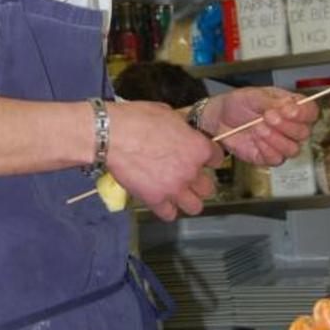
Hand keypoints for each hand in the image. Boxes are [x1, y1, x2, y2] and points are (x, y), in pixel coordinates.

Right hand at [107, 101, 224, 221]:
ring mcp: (174, 188)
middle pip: (209, 188)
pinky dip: (166, 209)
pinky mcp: (155, 199)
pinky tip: (160, 200)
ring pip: (195, 207)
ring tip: (177, 193)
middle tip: (188, 177)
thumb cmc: (138, 119)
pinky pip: (169, 214)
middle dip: (200, 183)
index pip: (217, 159)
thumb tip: (183, 130)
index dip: (208, 157)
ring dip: (188, 200)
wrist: (111, 135)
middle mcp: (191, 171)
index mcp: (198, 148)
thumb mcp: (168, 114)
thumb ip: (182, 128)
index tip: (200, 157)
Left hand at [199, 87, 316, 165]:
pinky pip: (276, 159)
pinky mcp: (268, 157)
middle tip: (267, 116)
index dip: (303, 113)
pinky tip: (255, 140)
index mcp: (290, 107)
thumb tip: (290, 105)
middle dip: (286, 126)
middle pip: (304, 133)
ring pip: (293, 149)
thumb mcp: (253, 96)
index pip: (310, 112)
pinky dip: (266, 149)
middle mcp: (289, 126)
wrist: (217, 119)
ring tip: (258, 128)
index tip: (287, 110)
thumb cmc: (237, 103)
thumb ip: (272, 101)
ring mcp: (280, 143)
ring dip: (275, 139)